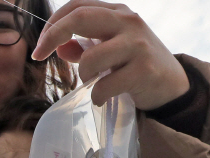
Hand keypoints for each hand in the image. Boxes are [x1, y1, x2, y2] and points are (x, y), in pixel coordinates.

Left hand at [31, 0, 189, 109]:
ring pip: (90, 57)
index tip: (39, 46)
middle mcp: (128, 21)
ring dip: (82, 75)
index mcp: (116, 12)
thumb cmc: (133, 64)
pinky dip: (96, 96)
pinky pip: (104, 85)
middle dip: (53, 36)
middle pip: (80, 17)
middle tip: (40, 56)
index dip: (52, 24)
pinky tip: (102, 97)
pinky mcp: (144, 69)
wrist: (170, 84)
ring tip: (92, 83)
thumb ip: (83, 46)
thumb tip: (58, 47)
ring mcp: (137, 44)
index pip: (77, 6)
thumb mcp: (109, 49)